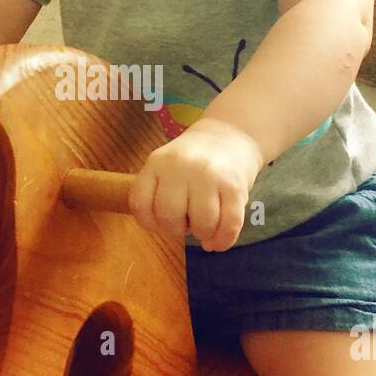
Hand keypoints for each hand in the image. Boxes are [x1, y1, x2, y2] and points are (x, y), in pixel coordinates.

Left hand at [128, 118, 265, 251]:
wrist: (230, 134)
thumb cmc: (193, 159)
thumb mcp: (165, 165)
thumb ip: (157, 192)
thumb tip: (163, 231)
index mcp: (157, 162)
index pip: (140, 204)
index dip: (150, 223)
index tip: (161, 223)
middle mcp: (181, 167)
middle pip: (169, 217)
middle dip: (176, 231)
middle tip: (186, 224)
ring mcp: (210, 176)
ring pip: (202, 224)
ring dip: (203, 235)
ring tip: (204, 226)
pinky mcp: (235, 186)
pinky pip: (229, 225)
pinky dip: (223, 241)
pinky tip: (218, 241)